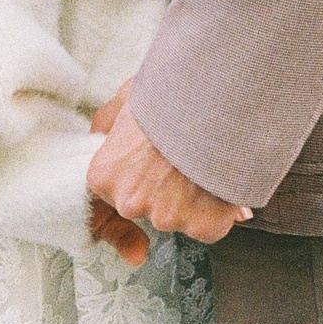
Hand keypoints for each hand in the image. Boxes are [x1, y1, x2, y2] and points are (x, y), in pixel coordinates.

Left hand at [86, 104, 250, 251]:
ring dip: (196, 199)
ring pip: (183, 218)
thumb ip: (107, 121)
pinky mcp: (200, 225)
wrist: (209, 102)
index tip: (158, 159)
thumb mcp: (124, 99)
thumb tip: (101, 131)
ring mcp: (165, 217)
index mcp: (104, 177)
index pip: (119, 192)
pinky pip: (211, 226)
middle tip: (183, 158)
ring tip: (203, 163)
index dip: (144, 175)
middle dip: (169, 191)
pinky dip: (221, 210)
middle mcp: (130, 204)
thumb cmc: (168, 98)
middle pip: (151, 209)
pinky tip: (219, 180)